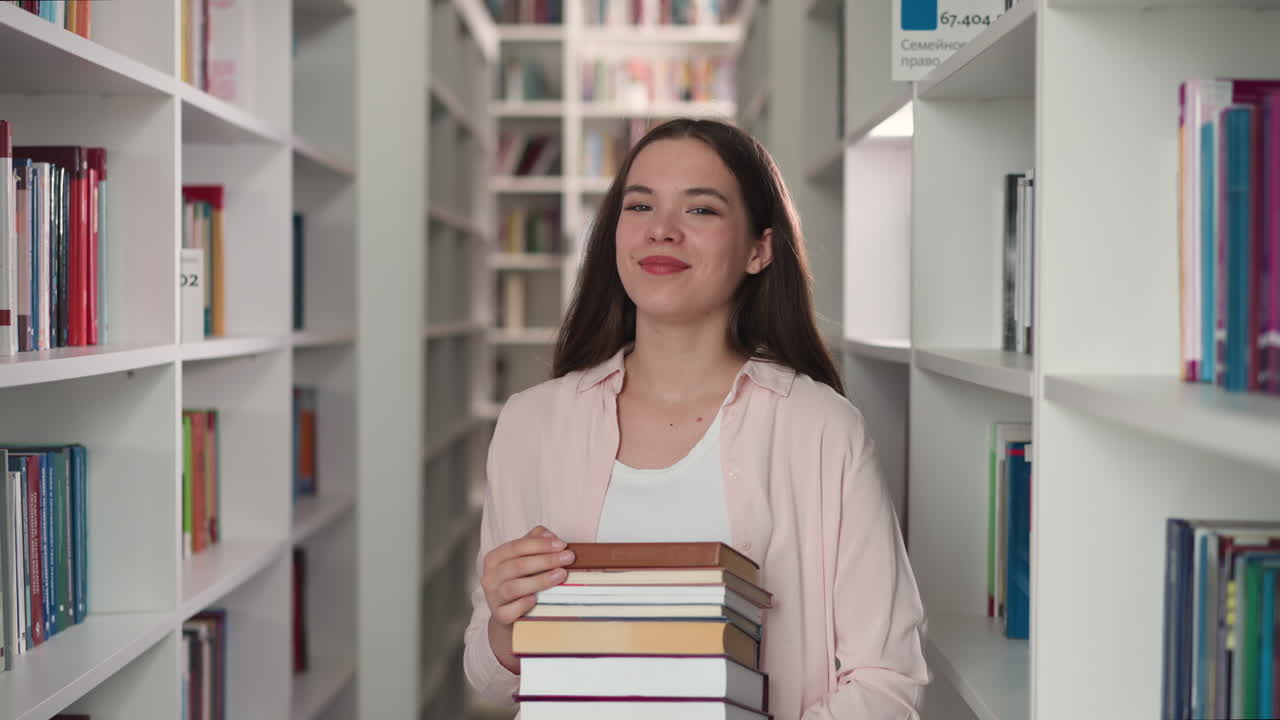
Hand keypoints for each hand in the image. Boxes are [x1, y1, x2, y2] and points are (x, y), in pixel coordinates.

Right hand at [481, 525, 574, 672]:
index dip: (540, 545)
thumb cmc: (519, 579)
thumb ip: (535, 540)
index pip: (516, 547)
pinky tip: (535, 600)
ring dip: (539, 580)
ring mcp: (493, 597)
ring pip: (514, 587)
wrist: (509, 612)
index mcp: (494, 558)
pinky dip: (522, 605)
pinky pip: (509, 611)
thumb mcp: (524, 556)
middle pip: (517, 566)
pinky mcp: (499, 615)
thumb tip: (550, 536)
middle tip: (568, 558)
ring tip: (560, 575)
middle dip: (546, 560)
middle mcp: (490, 577)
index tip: (562, 544)